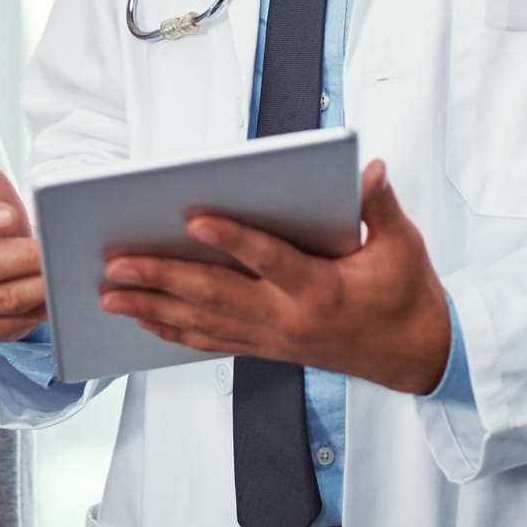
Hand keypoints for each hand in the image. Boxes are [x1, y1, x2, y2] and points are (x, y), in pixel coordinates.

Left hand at [99, 160, 451, 394]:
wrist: (416, 357)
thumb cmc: (407, 297)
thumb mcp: (403, 246)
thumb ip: (380, 205)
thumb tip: (370, 170)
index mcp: (321, 290)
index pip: (268, 259)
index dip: (231, 238)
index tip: (193, 217)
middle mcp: (289, 319)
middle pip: (216, 295)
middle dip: (162, 277)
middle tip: (117, 263)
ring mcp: (274, 339)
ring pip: (203, 322)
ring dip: (153, 307)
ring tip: (110, 293)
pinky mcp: (268, 348)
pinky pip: (212, 341)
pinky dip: (174, 330)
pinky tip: (143, 320)